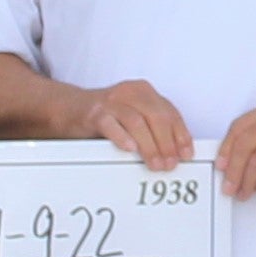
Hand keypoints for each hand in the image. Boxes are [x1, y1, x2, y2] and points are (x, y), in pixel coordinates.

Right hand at [75, 77, 196, 171]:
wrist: (69, 110)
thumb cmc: (106, 117)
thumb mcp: (133, 116)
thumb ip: (152, 127)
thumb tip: (175, 152)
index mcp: (144, 92)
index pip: (170, 112)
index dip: (181, 134)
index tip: (186, 154)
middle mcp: (129, 93)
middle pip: (156, 116)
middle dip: (166, 142)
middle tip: (170, 164)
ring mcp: (111, 102)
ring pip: (136, 121)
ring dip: (149, 145)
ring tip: (155, 164)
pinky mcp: (94, 113)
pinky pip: (110, 124)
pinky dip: (122, 137)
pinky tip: (130, 149)